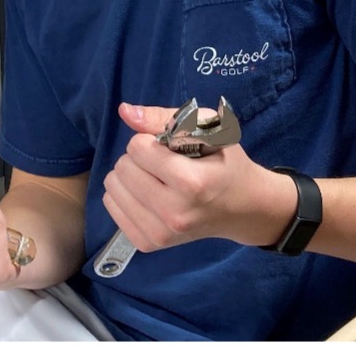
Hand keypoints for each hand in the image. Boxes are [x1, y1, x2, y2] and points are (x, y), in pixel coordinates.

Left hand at [100, 103, 295, 252]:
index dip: (149, 140)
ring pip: (112, 188)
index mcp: (191, 183)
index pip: (137, 148)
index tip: (167, 148)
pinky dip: (124, 195)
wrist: (243, 209)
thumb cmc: (226, 163)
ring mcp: (161, 234)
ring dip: (129, 176)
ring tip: (154, 179)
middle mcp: (174, 213)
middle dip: (138, 158)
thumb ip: (163, 117)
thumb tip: (124, 111)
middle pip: (123, 168)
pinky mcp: (149, 244)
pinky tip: (145, 195)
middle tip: (162, 165)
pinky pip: (112, 208)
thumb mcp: (208, 129)